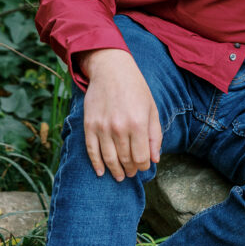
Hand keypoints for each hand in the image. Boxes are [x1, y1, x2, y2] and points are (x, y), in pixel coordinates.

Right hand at [79, 48, 161, 180]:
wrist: (111, 70)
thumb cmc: (135, 88)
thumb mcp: (151, 108)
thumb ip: (154, 135)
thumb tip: (155, 159)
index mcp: (138, 123)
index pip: (141, 157)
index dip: (143, 166)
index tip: (143, 167)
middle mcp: (120, 127)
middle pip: (125, 160)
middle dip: (130, 170)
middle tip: (131, 173)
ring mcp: (102, 127)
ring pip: (109, 159)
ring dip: (115, 170)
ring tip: (120, 175)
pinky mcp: (89, 125)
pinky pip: (92, 151)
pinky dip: (97, 164)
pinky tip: (101, 171)